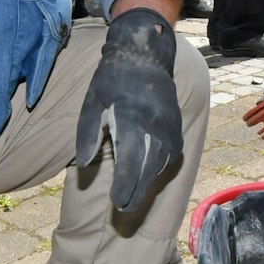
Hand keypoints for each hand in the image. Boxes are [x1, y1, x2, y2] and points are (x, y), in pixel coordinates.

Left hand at [76, 6, 180, 212]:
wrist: (144, 54)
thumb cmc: (112, 79)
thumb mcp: (91, 103)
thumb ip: (87, 135)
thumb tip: (86, 166)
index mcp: (131, 122)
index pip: (129, 165)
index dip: (124, 188)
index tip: (117, 203)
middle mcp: (155, 128)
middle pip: (147, 171)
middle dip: (136, 192)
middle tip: (124, 209)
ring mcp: (170, 127)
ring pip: (160, 164)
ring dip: (147, 182)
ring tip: (133, 196)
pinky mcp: (176, 126)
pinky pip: (170, 154)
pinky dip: (159, 166)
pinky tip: (147, 173)